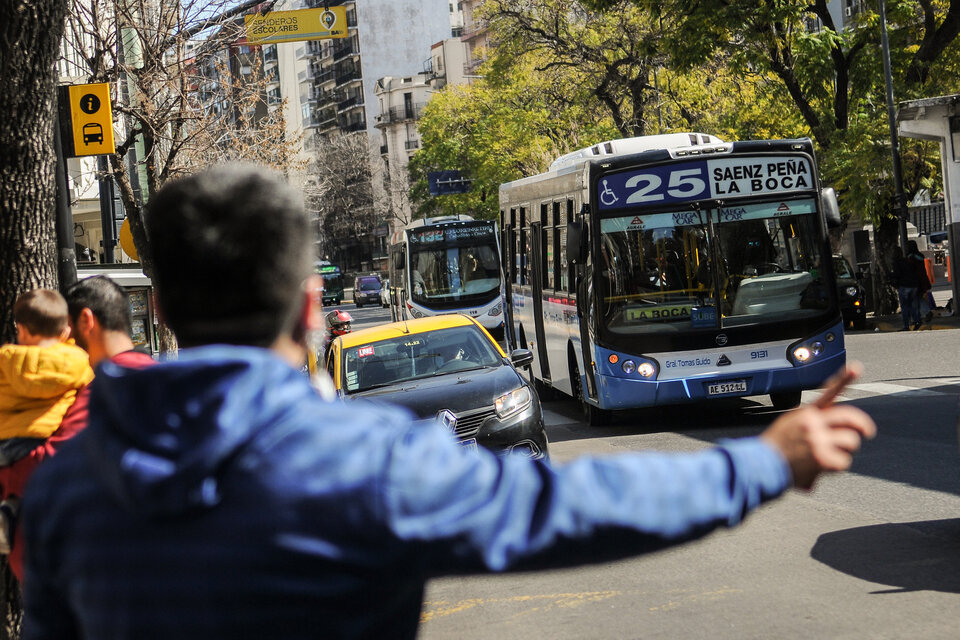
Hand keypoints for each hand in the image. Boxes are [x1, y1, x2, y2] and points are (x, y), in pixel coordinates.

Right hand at [760, 363, 876, 489]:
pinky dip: (836, 468)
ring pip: (850, 441)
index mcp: (806, 413)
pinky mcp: (821, 457)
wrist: (761, 465)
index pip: (828, 392)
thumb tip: (833, 430)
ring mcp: (818, 438)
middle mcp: (813, 422)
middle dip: (862, 426)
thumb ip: (811, 423)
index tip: (856, 368)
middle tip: (867, 432)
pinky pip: (843, 462)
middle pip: (849, 417)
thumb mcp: (789, 425)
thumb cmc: (774, 449)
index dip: (844, 378)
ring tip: (829, 458)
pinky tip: (822, 469)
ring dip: (845, 451)